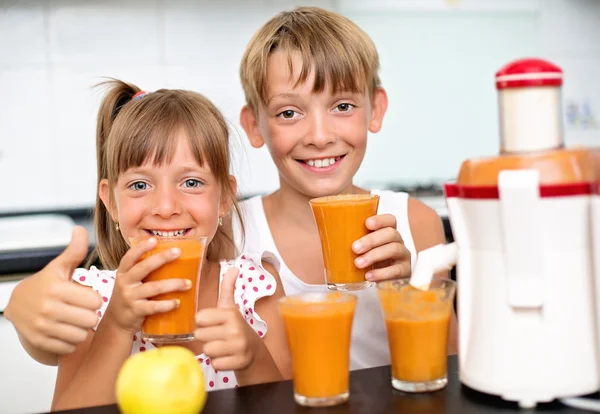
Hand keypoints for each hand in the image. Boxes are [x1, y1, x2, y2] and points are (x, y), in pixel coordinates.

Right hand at [5, 226, 101, 354]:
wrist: (17, 304)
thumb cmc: (46, 284)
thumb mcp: (59, 267)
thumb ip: (74, 251)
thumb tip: (79, 229)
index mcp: (56, 288)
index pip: (95, 301)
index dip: (95, 299)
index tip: (87, 297)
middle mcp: (48, 308)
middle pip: (91, 319)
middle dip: (90, 315)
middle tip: (83, 311)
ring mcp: (42, 327)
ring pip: (81, 335)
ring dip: (82, 329)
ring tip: (75, 320)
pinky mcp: (39, 341)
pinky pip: (69, 346)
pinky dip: (71, 341)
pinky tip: (65, 330)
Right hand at [102, 238, 190, 333]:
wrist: (116, 322)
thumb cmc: (129, 296)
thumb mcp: (129, 281)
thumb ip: (142, 270)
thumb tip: (168, 255)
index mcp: (123, 273)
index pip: (130, 257)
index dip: (141, 248)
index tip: (154, 240)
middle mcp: (124, 283)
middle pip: (144, 268)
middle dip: (162, 258)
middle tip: (178, 252)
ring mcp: (129, 297)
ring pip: (154, 287)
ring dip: (173, 284)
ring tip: (188, 283)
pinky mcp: (136, 311)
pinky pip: (154, 306)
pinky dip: (167, 304)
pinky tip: (177, 302)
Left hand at [194, 267, 258, 370]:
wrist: (254, 350)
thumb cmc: (235, 327)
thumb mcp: (230, 307)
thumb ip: (228, 287)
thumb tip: (233, 267)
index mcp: (230, 313)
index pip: (199, 318)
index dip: (204, 322)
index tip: (214, 323)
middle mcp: (235, 329)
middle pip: (200, 335)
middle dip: (207, 338)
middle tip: (219, 336)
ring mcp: (238, 346)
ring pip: (207, 350)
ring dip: (212, 351)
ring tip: (223, 347)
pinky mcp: (238, 362)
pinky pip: (215, 364)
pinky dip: (219, 363)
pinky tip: (227, 357)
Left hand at [352, 214, 411, 280]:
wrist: (379, 280)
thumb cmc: (365, 258)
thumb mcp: (358, 246)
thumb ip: (347, 237)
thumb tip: (323, 226)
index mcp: (386, 231)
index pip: (390, 219)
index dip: (380, 219)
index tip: (366, 223)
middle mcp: (397, 241)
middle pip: (391, 234)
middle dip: (372, 240)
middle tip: (354, 248)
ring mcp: (403, 256)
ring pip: (394, 249)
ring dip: (375, 255)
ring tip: (358, 263)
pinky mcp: (404, 272)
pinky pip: (397, 270)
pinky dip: (383, 273)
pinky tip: (369, 277)